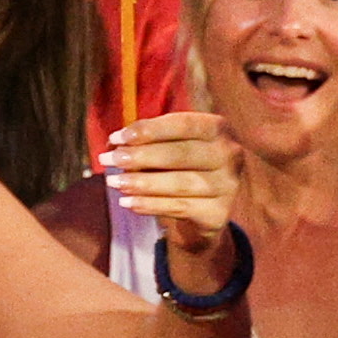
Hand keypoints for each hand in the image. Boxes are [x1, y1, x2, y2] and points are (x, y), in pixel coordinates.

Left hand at [100, 109, 243, 290]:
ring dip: (142, 183)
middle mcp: (229, 154)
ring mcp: (228, 185)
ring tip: (113, 182)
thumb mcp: (169, 146)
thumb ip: (147, 140)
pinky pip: (179, 208)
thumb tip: (114, 143)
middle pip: (180, 154)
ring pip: (179, 183)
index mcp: (217, 128)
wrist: (205, 208)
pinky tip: (127, 203)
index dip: (148, 130)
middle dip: (140, 157)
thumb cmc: (181, 167)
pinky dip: (150, 205)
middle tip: (107, 160)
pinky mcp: (219, 213)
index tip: (116, 138)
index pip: (182, 125)